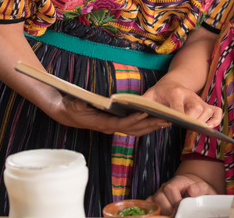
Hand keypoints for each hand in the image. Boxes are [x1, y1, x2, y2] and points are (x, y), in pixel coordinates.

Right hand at [53, 96, 170, 135]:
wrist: (66, 113)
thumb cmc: (70, 107)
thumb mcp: (72, 104)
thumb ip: (78, 105)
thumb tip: (83, 103)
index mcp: (102, 123)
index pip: (121, 124)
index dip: (134, 120)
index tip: (145, 114)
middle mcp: (109, 128)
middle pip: (134, 129)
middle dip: (150, 125)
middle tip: (166, 119)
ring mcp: (113, 127)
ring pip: (136, 130)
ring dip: (152, 126)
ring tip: (168, 121)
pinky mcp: (116, 124)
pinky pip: (134, 127)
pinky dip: (146, 125)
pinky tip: (157, 120)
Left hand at [143, 79, 222, 127]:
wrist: (174, 83)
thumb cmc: (160, 92)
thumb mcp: (149, 95)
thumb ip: (142, 103)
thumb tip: (133, 112)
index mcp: (175, 92)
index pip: (177, 104)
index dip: (177, 114)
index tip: (174, 123)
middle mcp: (190, 96)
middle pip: (196, 108)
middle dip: (193, 119)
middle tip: (187, 128)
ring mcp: (200, 100)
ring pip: (207, 111)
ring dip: (203, 121)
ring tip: (197, 130)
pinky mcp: (206, 105)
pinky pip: (216, 112)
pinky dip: (215, 120)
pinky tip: (208, 128)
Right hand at [150, 173, 216, 215]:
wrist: (193, 190)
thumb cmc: (198, 190)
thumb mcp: (204, 188)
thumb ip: (200, 188)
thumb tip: (192, 191)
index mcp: (177, 181)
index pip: (170, 188)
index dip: (176, 200)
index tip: (182, 207)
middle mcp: (165, 187)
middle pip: (159, 197)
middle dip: (169, 208)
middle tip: (178, 213)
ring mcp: (159, 194)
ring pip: (153, 202)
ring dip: (162, 211)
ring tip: (172, 214)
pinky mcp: (155, 202)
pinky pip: (149, 205)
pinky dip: (154, 211)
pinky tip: (164, 215)